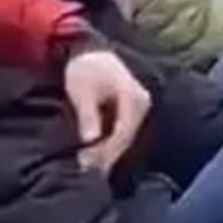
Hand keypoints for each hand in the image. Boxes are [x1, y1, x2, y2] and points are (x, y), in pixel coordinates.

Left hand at [64, 48, 150, 171]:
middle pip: (125, 139)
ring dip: (107, 153)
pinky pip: (122, 133)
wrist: (91, 54)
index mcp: (132, 97)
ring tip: (87, 166)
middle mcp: (141, 104)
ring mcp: (138, 108)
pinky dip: (109, 145)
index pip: (122, 132)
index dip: (104, 151)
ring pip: (124, 138)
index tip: (86, 162)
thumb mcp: (82, 90)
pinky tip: (95, 154)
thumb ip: (88, 115)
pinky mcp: (132, 112)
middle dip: (105, 156)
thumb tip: (90, 140)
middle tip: (84, 169)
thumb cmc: (85, 69)